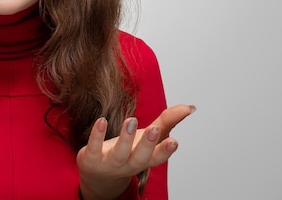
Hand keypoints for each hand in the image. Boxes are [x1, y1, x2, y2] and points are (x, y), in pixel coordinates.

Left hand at [76, 104, 194, 199]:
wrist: (98, 174)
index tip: (174, 142)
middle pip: (140, 157)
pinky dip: (97, 135)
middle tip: (154, 129)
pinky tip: (101, 121)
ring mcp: (110, 163)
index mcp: (145, 159)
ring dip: (125, 138)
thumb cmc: (128, 152)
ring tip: (131, 120)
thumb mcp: (148, 137)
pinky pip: (94, 147)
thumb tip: (189, 107)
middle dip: (148, 144)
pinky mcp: (92, 158)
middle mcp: (129, 163)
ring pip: (119, 153)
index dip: (165, 151)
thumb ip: (167, 122)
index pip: (157, 157)